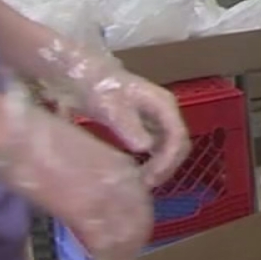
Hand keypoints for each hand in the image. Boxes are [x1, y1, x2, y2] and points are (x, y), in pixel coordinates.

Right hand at [0, 97, 152, 259]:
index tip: (127, 240)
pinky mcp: (90, 211)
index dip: (136, 225)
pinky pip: (107, 246)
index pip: (142, 204)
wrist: (23, 139)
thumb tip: (95, 204)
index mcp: (124, 166)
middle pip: (141, 222)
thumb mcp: (83, 161)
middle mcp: (127, 181)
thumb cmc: (44, 145)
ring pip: (128, 237)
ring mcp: (112, 196)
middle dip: (132, 246)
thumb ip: (98, 180)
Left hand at [22, 26, 190, 186]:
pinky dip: (152, 162)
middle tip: (145, 185)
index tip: (150, 180)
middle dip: (166, 167)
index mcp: (163, 104)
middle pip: (179, 144)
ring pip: (170, 147)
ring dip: (160, 166)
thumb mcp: (110, 107)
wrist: (81, 74)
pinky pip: (157, 146)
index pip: (178, 137)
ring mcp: (157, 117)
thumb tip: (146, 149)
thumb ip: (128, 126)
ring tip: (140, 183)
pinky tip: (136, 172)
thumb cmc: (96, 87)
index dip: (168, 161)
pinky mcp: (146, 123)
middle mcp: (165, 111)